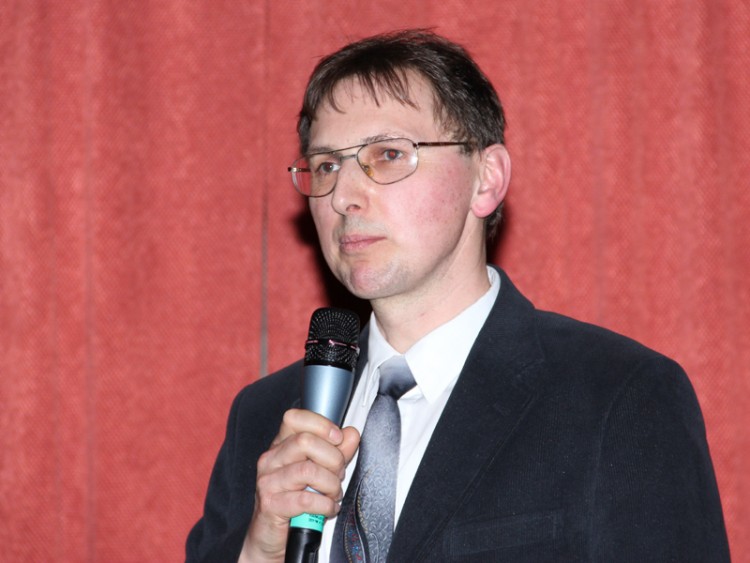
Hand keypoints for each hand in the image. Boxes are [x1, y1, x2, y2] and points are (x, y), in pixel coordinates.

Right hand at [239, 409, 359, 561]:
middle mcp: (271, 459)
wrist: (271, 536)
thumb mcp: (319, 471)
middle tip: (338, 473)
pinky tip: (328, 508)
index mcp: (281, 445)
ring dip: (331, 484)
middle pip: (306, 441)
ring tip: (334, 493)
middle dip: (333, 458)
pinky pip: (306, 499)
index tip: (338, 438)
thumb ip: (336, 451)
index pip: (295, 418)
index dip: (321, 425)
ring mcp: (268, 481)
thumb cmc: (294, 500)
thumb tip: (351, 434)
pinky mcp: (270, 505)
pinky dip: (325, 504)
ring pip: (308, 470)